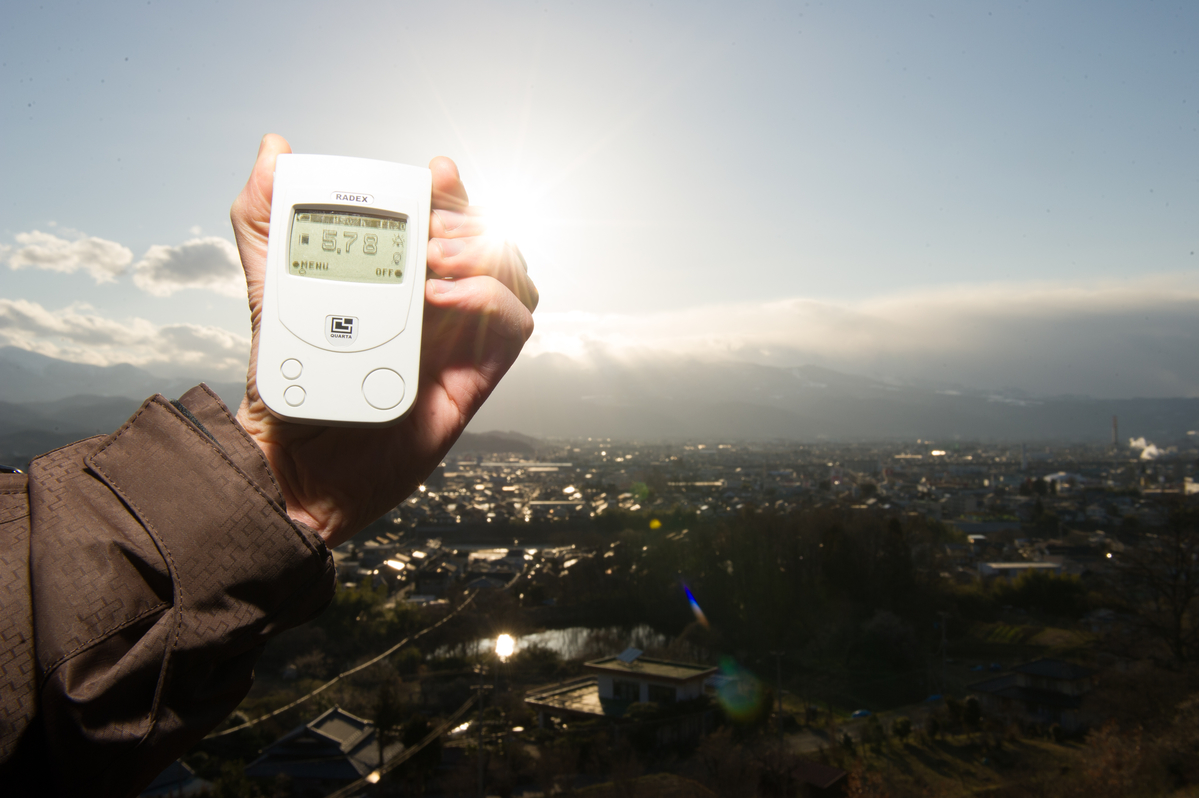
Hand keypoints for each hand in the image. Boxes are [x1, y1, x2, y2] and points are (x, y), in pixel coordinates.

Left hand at [230, 135, 536, 546]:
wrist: (289, 462)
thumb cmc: (287, 384)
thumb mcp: (267, 287)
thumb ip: (266, 220)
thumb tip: (273, 151)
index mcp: (401, 280)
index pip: (451, 220)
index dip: (454, 192)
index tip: (434, 175)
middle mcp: (439, 307)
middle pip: (491, 241)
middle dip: (468, 220)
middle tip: (429, 229)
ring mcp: (460, 341)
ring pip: (514, 277)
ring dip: (486, 254)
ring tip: (434, 260)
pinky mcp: (473, 379)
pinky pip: (514, 327)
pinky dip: (490, 299)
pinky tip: (444, 297)